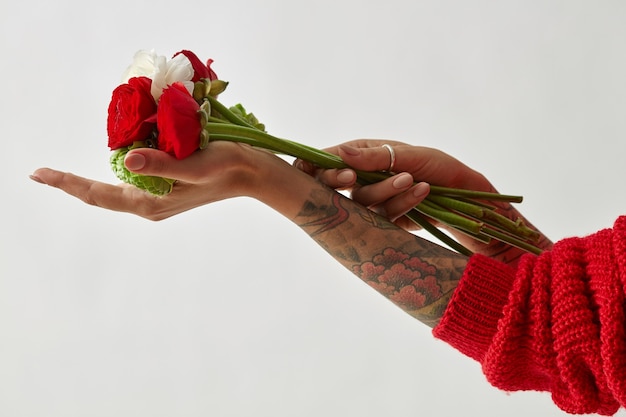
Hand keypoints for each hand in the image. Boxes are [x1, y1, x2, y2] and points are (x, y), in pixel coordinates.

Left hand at [31, 141, 274, 220]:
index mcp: (152, 202)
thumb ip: (162, 164)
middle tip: (45, 171)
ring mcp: (158, 195)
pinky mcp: (166, 184)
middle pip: (102, 194)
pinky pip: (134, 175)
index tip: (38, 174)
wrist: (252, 171)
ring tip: (80, 160)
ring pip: (117, 184)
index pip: (100, 195)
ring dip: (99, 170)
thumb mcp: (195, 165)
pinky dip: (124, 160)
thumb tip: (127, 159)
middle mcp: (150, 202)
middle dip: (74, 182)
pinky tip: (123, 146)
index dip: (68, 184)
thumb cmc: (227, 167)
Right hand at [296, 139, 492, 229]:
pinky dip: (402, 204)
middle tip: (351, 178)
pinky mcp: (386, 222)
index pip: (328, 159)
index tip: (315, 170)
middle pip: (334, 185)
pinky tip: (422, 192)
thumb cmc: (441, 167)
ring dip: (386, 191)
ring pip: (361, 202)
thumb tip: (341, 153)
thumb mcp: (411, 155)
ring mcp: (375, 201)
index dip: (318, 166)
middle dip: (339, 181)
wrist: (468, 199)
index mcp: (363, 155)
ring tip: (413, 179)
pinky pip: (383, 217)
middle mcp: (364, 178)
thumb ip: (375, 156)